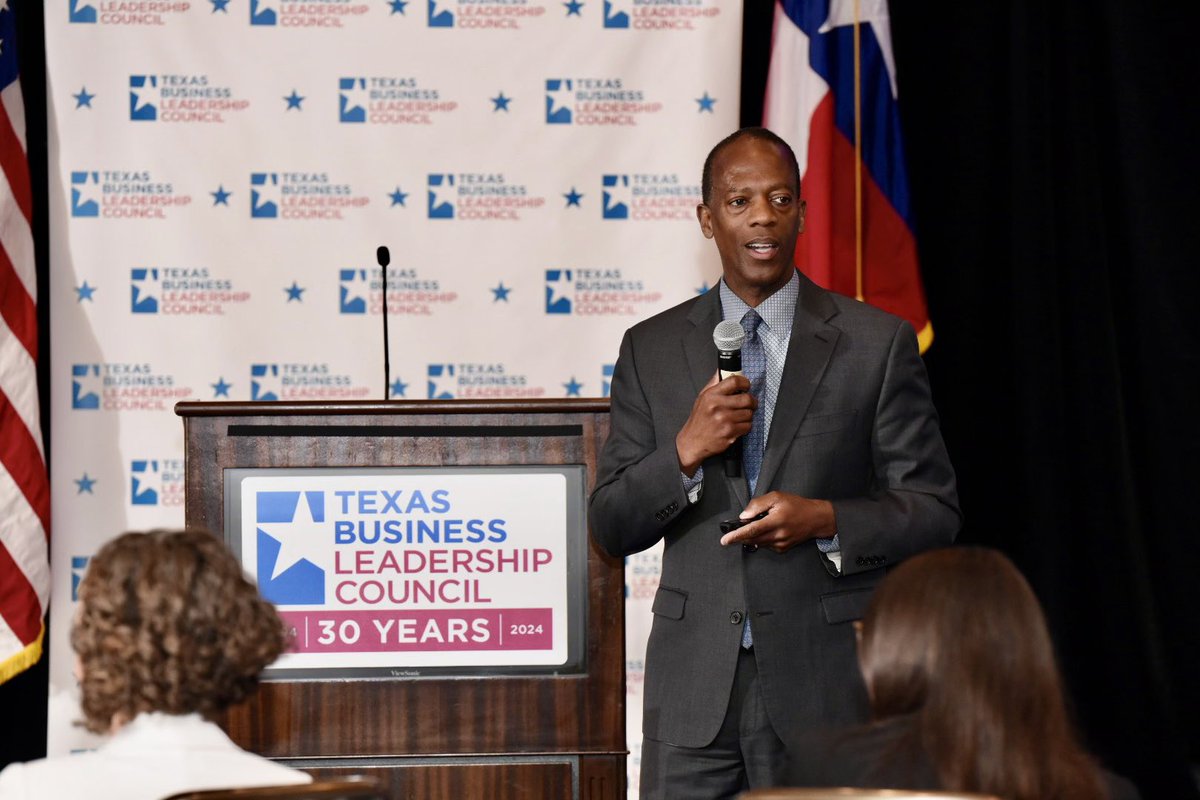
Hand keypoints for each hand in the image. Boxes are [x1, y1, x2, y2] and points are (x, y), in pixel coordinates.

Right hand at [676, 372, 755, 475]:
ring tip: (739, 417)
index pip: (735, 381)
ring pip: (749, 413)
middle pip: (747, 398)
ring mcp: (724, 420)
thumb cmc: (699, 420)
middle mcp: (718, 406)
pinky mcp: (730, 433)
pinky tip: (736, 426)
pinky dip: (745, 426)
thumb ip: (714, 383)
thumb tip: (722, 370)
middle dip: (752, 401)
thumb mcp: (702, 398)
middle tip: (750, 403)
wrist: (693, 442)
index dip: (745, 383)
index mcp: (711, 395)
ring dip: (748, 415)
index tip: (746, 386)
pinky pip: (748, 426)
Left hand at [718, 492, 835, 552]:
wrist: (816, 519)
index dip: (736, 535)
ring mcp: (781, 544)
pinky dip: (760, 539)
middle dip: (739, 537)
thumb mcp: (777, 497)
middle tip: (730, 534)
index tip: (725, 540)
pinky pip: (766, 546)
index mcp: (776, 521)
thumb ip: (758, 504)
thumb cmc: (797, 506)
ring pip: (758, 543)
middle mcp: (778, 535)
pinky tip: (766, 531)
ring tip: (754, 526)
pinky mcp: (783, 549)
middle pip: (752, 539)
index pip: (751, 530)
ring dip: (750, 537)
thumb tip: (744, 515)